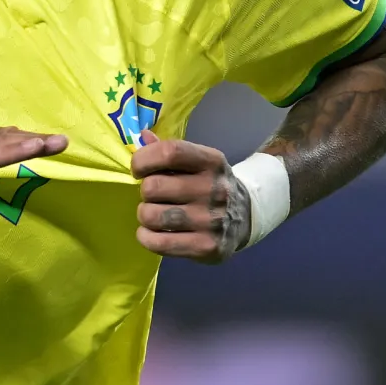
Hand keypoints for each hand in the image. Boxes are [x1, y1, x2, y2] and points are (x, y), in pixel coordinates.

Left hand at [131, 130, 250, 263]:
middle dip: (145, 192)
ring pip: (152, 216)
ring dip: (145, 215)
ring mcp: (211, 220)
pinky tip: (151, 233)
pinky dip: (146, 237)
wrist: (246, 217)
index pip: (169, 152)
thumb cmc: (209, 184)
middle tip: (154, 196)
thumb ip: (169, 151)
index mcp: (211, 161)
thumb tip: (142, 137)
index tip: (139, 170)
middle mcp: (214, 189)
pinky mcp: (207, 247)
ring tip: (154, 214)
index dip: (143, 160)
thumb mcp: (198, 162)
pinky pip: (159, 243)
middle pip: (153, 187)